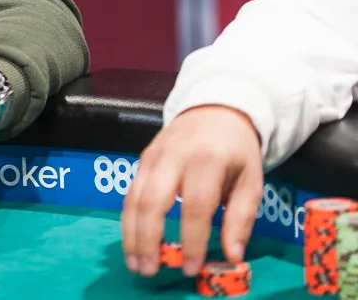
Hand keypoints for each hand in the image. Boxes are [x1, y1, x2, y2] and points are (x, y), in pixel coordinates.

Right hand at [121, 105, 262, 277]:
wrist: (216, 109)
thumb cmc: (236, 151)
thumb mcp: (251, 182)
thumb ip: (240, 220)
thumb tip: (232, 257)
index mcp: (207, 161)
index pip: (195, 206)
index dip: (191, 240)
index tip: (191, 268)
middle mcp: (174, 157)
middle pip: (152, 201)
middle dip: (147, 239)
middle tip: (148, 270)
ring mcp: (153, 156)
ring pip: (133, 197)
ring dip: (130, 233)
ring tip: (134, 263)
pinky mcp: (142, 159)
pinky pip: (130, 192)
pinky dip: (128, 220)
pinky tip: (132, 241)